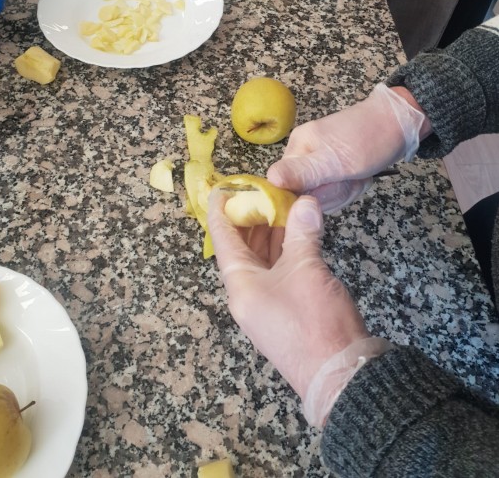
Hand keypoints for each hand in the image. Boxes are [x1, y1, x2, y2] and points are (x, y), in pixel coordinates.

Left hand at [208, 190, 389, 424]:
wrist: (340, 373)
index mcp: (241, 285)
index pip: (223, 240)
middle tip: (261, 193)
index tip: (223, 188)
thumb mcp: (307, 269)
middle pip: (242, 250)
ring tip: (281, 207)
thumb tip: (305, 202)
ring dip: (271, 235)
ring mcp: (266, 305)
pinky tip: (297, 234)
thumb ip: (303, 232)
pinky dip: (285, 252)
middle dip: (251, 220)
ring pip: (262, 261)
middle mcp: (247, 295)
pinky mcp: (286, 311)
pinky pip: (278, 273)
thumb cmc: (315, 323)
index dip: (222, 211)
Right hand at [268, 83, 425, 212]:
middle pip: (305, 194)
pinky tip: (360, 177)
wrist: (400, 122)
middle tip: (351, 179)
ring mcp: (319, 161)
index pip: (286, 189)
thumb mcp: (336, 160)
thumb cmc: (370, 139)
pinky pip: (333, 189)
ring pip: (322, 195)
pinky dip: (349, 188)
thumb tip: (270, 180)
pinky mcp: (333, 166)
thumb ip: (302, 172)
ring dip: (344, 192)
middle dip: (332, 194)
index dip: (307, 198)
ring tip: (358, 176)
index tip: (330, 189)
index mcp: (297, 148)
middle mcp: (302, 154)